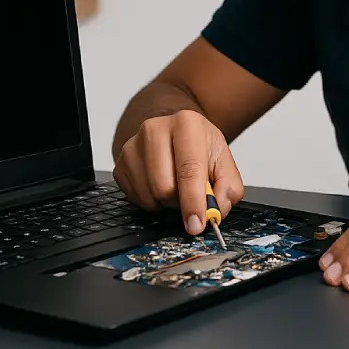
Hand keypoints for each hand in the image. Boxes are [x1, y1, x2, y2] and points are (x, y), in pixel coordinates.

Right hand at [112, 109, 244, 235]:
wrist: (178, 134)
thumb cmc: (200, 149)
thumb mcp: (224, 164)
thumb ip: (227, 190)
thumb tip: (213, 213)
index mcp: (187, 124)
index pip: (188, 169)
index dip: (193, 201)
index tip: (196, 224)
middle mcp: (155, 129)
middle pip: (163, 186)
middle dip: (179, 201)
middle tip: (189, 194)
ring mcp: (133, 144)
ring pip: (148, 195)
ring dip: (164, 202)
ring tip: (174, 186)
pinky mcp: (120, 161)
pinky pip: (134, 197)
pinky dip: (149, 200)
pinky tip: (158, 186)